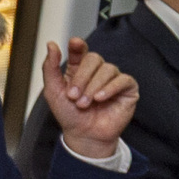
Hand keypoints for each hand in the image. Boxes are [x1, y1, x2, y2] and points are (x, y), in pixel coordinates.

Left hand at [39, 39, 137, 155]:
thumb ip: (50, 68)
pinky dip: (110, 88)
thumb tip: (51, 44)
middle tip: (73, 96)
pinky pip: (123, 80)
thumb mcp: (53, 91)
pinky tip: (100, 98)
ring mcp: (113, 79)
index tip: (75, 43)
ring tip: (85, 103)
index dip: (78, 45)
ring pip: (107, 69)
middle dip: (82, 78)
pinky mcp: (127, 89)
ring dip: (93, 87)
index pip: (80, 50)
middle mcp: (97, 71)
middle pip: (93, 59)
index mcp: (78, 69)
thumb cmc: (69, 115)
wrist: (83, 135)